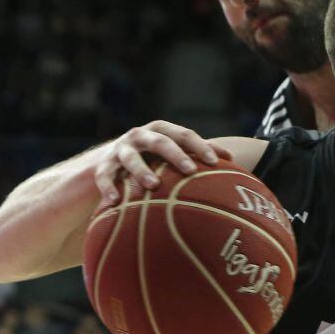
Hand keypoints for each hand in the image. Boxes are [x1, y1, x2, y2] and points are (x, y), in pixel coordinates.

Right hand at [95, 121, 233, 206]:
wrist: (109, 161)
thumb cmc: (151, 159)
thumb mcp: (171, 152)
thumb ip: (196, 153)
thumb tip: (231, 159)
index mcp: (161, 131)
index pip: (184, 135)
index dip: (200, 146)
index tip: (216, 162)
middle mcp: (140, 136)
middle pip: (160, 141)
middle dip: (175, 154)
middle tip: (190, 170)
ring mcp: (120, 150)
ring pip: (131, 157)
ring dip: (142, 170)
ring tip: (154, 185)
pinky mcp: (102, 165)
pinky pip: (105, 175)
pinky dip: (108, 187)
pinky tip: (115, 201)